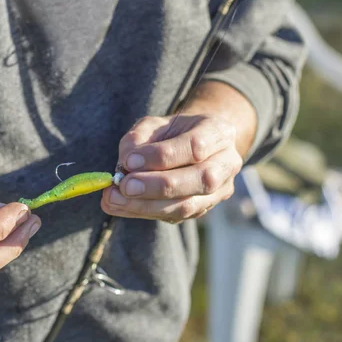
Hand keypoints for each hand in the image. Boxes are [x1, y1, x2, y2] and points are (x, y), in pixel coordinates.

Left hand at [101, 81, 255, 223]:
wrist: (190, 144)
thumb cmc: (170, 132)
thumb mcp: (153, 125)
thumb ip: (138, 139)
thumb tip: (125, 165)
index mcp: (219, 132)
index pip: (195, 146)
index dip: (162, 156)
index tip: (129, 160)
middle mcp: (227, 163)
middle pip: (200, 179)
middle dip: (158, 186)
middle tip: (124, 186)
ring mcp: (220, 191)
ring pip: (188, 205)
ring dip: (147, 205)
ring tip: (114, 199)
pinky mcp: (203, 210)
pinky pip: (175, 216)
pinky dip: (144, 212)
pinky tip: (120, 205)